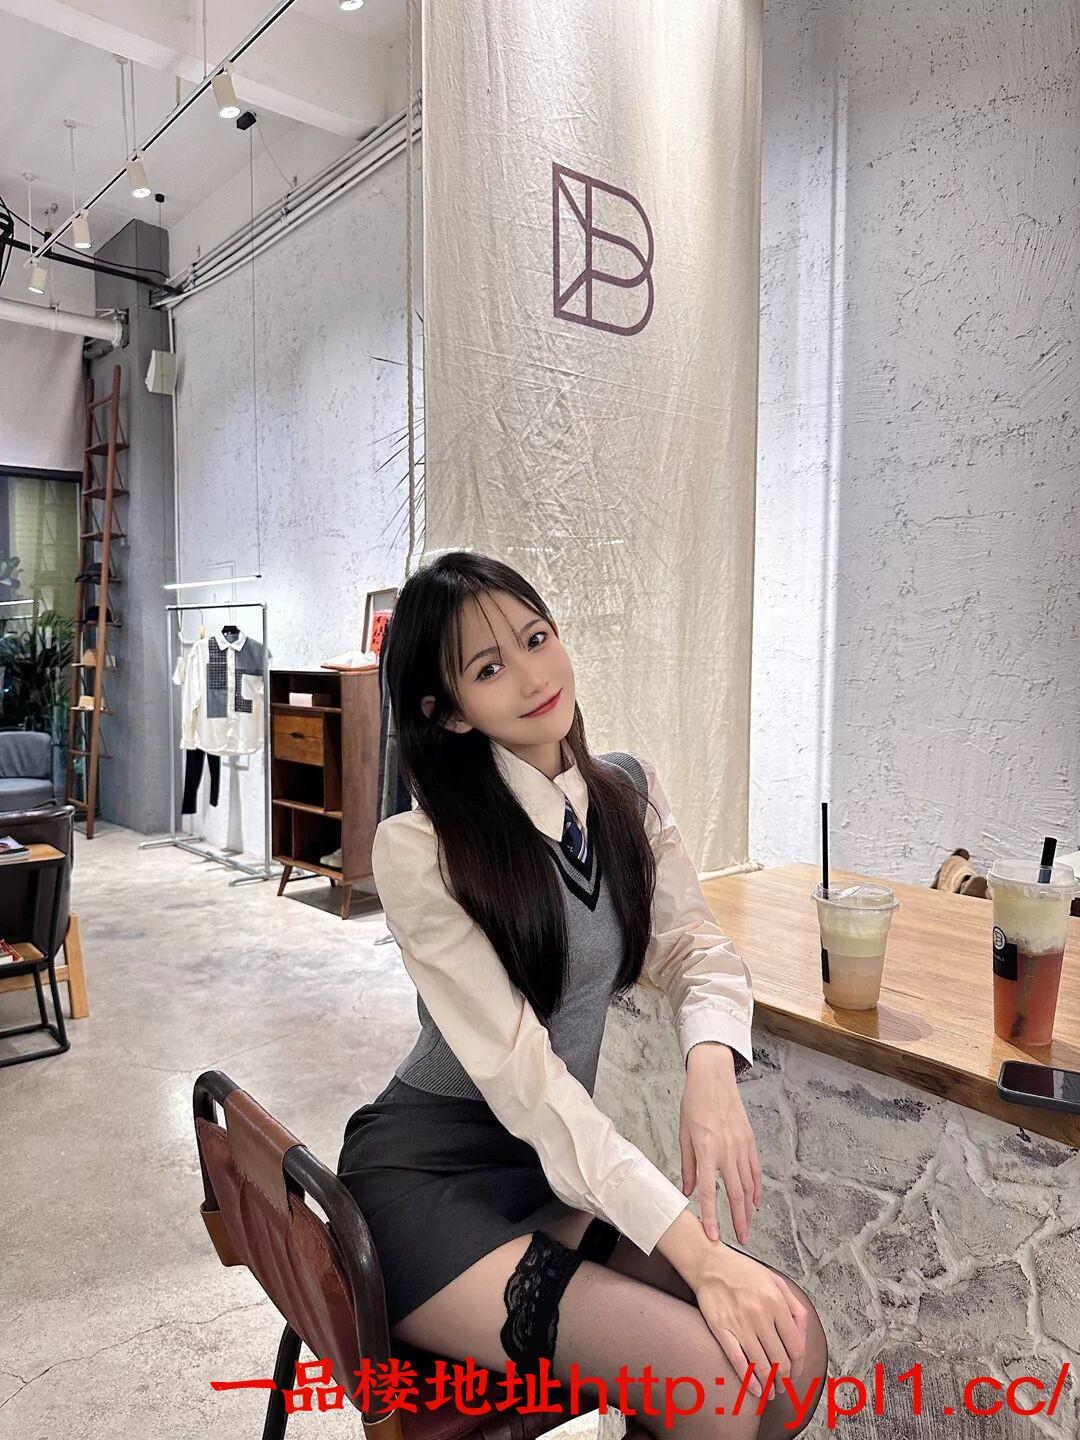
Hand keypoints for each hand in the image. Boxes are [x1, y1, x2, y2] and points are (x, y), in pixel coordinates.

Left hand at [681, 1042, 762, 1244]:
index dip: (711, 1216)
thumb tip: (686, 1191)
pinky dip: (757, 1187)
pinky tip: (756, 1201)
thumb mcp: (684, 1134)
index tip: (713, 1235)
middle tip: (741, 1240)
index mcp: (706, 1150)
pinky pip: (755, 1169)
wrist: (713, 1077)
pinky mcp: (750, 1140)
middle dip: (738, 1220)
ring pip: (748, 1184)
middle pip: (735, 1193)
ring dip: (749, 1209)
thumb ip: (687, 1165)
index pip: (708, 1191)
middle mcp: (726, 1151)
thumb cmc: (694, 1104)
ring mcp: (741, 1146)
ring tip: (749, 1227)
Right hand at [693, 1244, 808, 1400]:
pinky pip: (739, 1362)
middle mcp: (760, 1315)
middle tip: (784, 1385)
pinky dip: (749, 1381)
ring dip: (770, 1384)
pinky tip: (755, 1389)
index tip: (796, 1374)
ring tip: (772, 1391)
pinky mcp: (722, 1331)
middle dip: (785, 1379)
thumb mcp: (777, 1281)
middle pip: (781, 1361)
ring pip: (762, 1366)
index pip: (796, 1347)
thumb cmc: (744, 1271)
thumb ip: (795, 1307)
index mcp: (776, 1303)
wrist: (710, 1264)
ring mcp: (740, 1325)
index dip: (799, 1367)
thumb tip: (803, 1337)